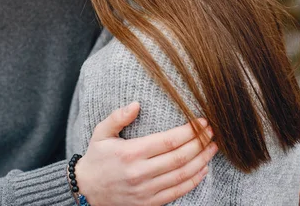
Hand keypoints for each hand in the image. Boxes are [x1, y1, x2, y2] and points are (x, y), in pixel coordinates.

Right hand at [76, 102, 217, 205]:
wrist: (86, 190)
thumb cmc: (97, 158)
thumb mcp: (101, 133)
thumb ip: (117, 117)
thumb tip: (136, 104)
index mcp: (131, 153)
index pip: (168, 141)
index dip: (189, 131)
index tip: (202, 122)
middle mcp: (140, 172)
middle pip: (180, 157)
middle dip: (200, 143)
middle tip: (213, 132)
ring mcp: (146, 190)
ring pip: (182, 175)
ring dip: (202, 161)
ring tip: (213, 148)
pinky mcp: (149, 203)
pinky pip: (177, 192)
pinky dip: (193, 181)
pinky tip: (202, 169)